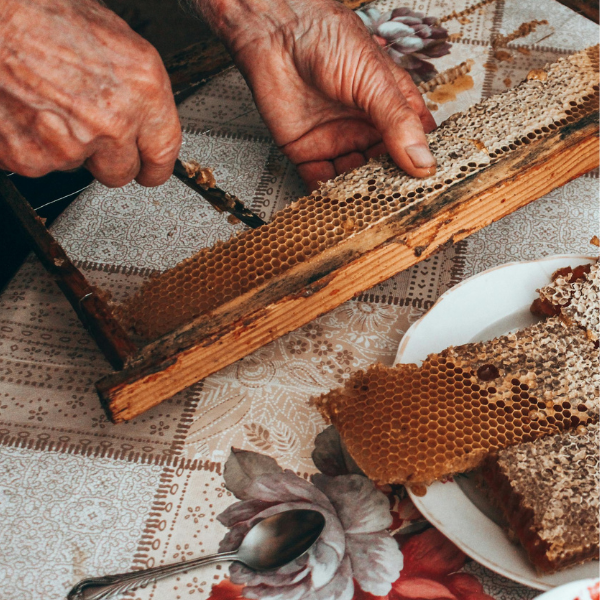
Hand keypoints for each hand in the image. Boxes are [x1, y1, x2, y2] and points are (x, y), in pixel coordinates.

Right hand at [0, 0, 180, 186]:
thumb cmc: (43, 12)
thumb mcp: (114, 40)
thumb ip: (136, 89)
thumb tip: (144, 116)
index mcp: (143, 91)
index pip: (164, 154)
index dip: (154, 166)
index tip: (149, 170)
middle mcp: (112, 123)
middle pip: (121, 172)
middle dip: (108, 159)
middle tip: (87, 129)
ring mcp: (70, 146)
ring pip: (77, 167)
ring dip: (67, 147)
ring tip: (48, 104)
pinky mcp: (31, 157)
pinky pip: (39, 164)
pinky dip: (33, 145)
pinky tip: (27, 111)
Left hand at [198, 0, 436, 190]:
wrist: (276, 33)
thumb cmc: (329, 40)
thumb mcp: (375, 81)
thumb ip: (397, 123)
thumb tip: (424, 162)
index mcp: (390, 108)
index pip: (413, 143)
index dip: (422, 165)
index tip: (430, 189)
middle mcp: (365, 128)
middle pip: (385, 168)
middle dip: (391, 187)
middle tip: (400, 208)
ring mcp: (338, 142)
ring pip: (355, 179)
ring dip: (361, 195)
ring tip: (371, 211)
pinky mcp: (308, 152)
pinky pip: (321, 181)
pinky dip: (328, 196)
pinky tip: (339, 206)